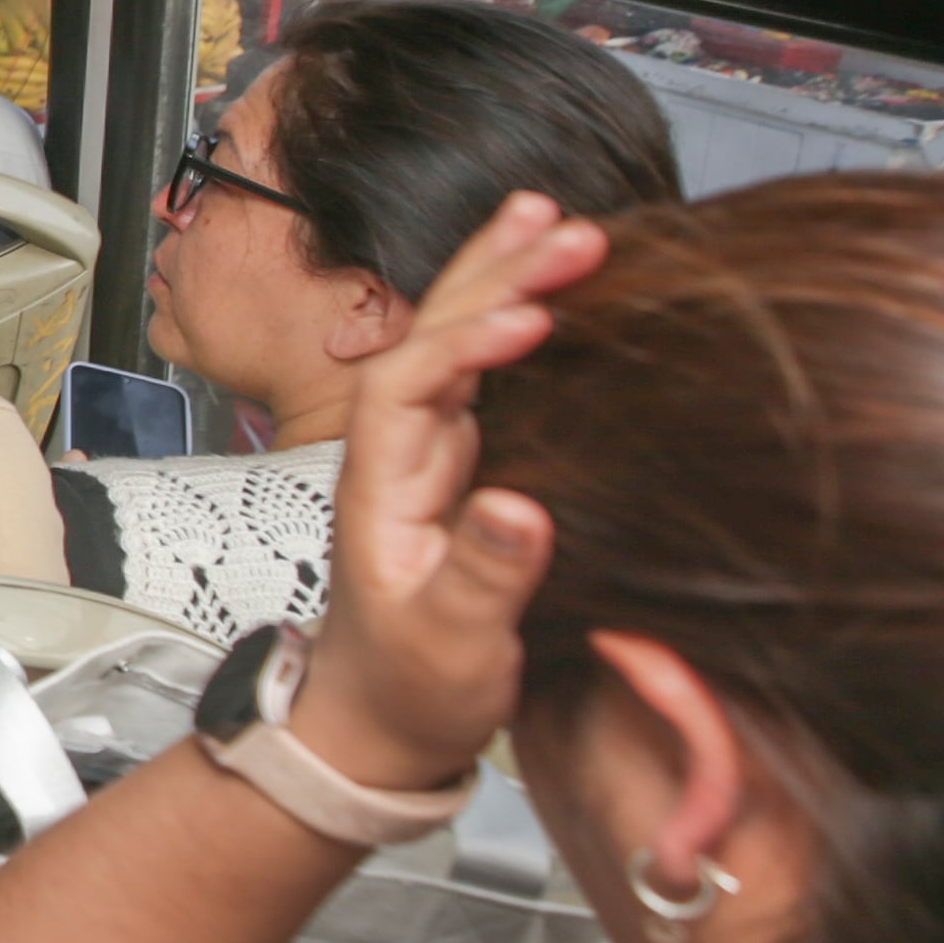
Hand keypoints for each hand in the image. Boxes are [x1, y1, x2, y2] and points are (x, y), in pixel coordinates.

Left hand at [304, 191, 603, 788]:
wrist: (380, 724)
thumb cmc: (409, 690)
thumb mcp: (451, 645)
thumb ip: (484, 579)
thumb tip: (520, 510)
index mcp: (380, 484)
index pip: (412, 384)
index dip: (465, 342)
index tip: (532, 313)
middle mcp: (397, 451)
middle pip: (431, 336)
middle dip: (493, 275)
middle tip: (563, 223)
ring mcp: (428, 452)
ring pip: (457, 341)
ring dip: (503, 279)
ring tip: (551, 218)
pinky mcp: (462, 463)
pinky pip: (487, 371)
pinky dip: (519, 322)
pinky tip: (549, 288)